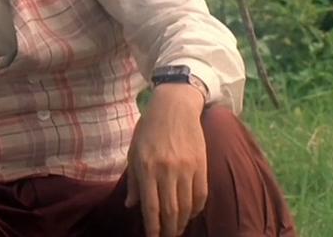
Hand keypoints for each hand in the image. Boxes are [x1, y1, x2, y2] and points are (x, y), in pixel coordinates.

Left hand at [125, 84, 207, 236]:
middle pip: (171, 210)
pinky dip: (196, 209)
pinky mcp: (201, 165)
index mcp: (146, 167)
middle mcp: (167, 170)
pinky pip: (201, 195)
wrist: (175, 107)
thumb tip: (131, 206)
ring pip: (187, 206)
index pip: (151, 206)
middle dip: (169, 229)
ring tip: (177, 229)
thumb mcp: (134, 151)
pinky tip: (191, 214)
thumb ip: (134, 180)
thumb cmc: (149, 129)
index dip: (152, 227)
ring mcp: (186, 168)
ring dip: (183, 222)